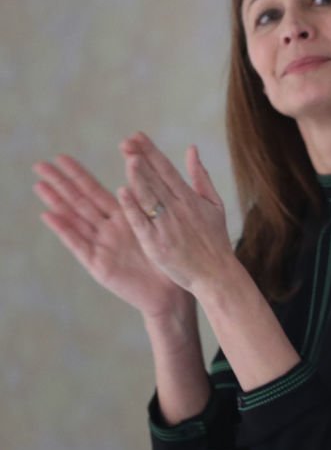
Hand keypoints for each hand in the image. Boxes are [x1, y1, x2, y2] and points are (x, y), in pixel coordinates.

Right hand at [34, 153, 184, 317]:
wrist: (171, 292)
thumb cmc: (168, 260)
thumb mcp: (159, 224)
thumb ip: (148, 200)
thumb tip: (146, 172)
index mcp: (122, 217)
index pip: (94, 191)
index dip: (78, 175)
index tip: (61, 157)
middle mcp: (107, 229)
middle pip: (79, 201)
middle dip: (60, 183)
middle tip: (40, 164)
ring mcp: (101, 246)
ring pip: (75, 219)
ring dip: (57, 202)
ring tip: (40, 185)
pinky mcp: (99, 264)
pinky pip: (79, 245)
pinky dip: (65, 230)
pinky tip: (50, 215)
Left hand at [117, 132, 232, 292]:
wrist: (216, 274)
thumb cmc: (214, 240)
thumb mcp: (214, 204)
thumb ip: (201, 177)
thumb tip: (191, 149)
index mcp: (190, 199)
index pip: (167, 169)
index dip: (151, 152)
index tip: (137, 136)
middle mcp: (179, 209)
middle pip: (157, 180)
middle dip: (141, 159)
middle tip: (126, 142)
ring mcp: (167, 227)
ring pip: (150, 197)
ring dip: (139, 178)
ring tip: (129, 159)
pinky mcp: (157, 244)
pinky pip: (143, 223)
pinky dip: (133, 207)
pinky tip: (123, 192)